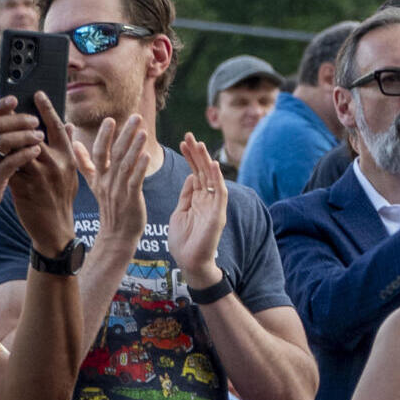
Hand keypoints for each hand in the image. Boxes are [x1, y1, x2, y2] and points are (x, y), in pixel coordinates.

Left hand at [8, 93, 83, 256]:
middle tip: (8, 103)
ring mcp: (39, 177)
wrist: (54, 230)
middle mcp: (55, 165)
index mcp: (68, 158)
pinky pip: (8, 167)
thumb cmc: (61, 199)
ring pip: (18, 149)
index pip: (57, 127)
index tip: (36, 93)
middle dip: (19, 118)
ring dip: (5, 136)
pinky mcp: (24, 188)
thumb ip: (69, 148)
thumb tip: (68, 125)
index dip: (46, 108)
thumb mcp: (71, 173)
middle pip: (34, 133)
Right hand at [72, 115, 150, 262]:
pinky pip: (134, 182)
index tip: (110, 119)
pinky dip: (139, 168)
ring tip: (143, 131)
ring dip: (134, 147)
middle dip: (124, 134)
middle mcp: (107, 182)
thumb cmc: (109, 207)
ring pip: (125, 165)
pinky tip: (146, 156)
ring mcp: (118, 191)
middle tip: (135, 117)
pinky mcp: (131, 200)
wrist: (116, 236)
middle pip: (113, 154)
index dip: (104, 136)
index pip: (98, 153)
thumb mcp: (93, 184)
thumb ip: (84, 163)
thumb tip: (75, 144)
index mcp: (98, 177)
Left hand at [168, 134, 229, 284]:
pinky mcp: (218, 214)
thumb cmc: (183, 242)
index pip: (195, 172)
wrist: (190, 263)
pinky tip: (212, 165)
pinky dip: (217, 179)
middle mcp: (208, 200)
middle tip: (189, 135)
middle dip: (196, 153)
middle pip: (203, 171)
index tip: (182, 142)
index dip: (190, 157)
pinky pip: (220, 193)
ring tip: (198, 144)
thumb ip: (186, 196)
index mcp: (198, 199)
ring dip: (205, 161)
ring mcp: (214, 206)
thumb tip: (190, 176)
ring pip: (212, 178)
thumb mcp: (179, 213)